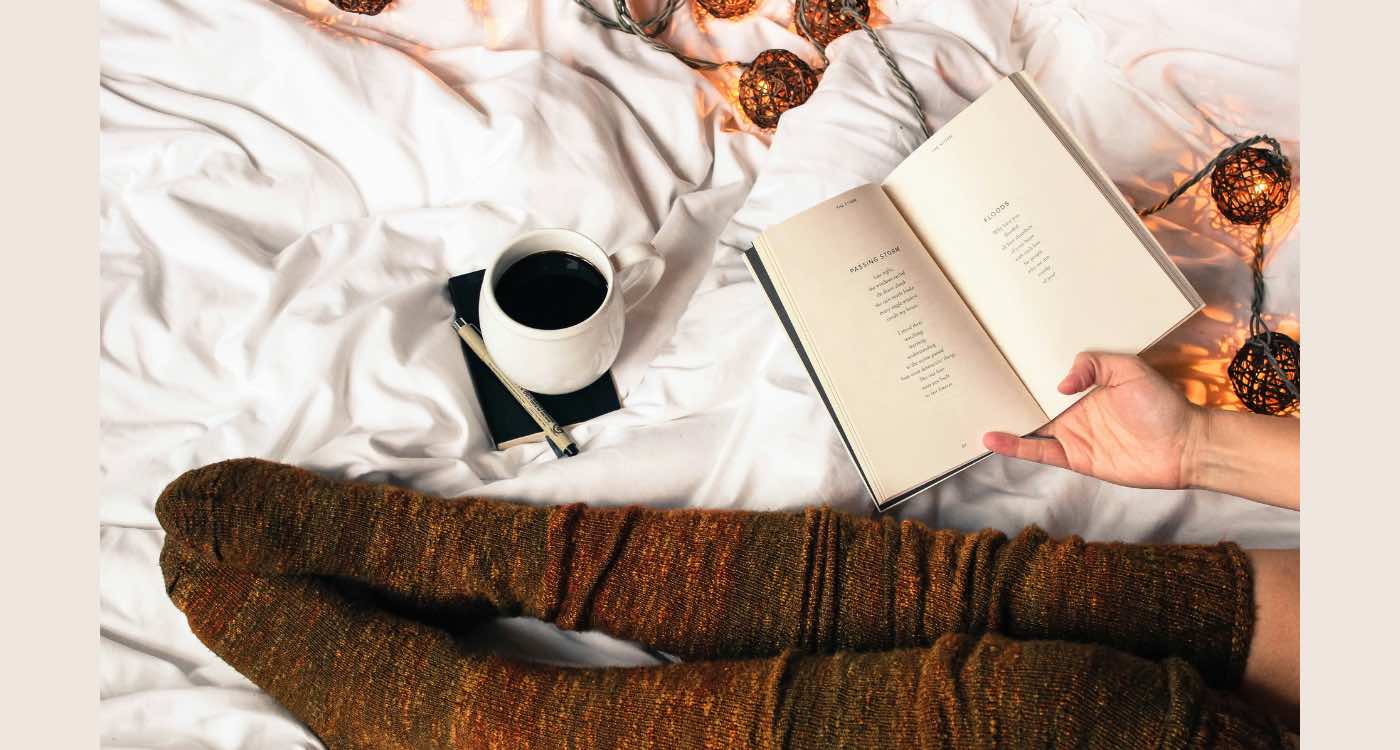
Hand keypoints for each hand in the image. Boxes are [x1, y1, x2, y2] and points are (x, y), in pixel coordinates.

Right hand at [983, 352, 1205, 489]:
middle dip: (1007, 394)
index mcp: (1086, 387)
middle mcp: (1074, 410)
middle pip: (1032, 402)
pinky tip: (993, 440)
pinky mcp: (1075, 458)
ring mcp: (1072, 435)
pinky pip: (1039, 451)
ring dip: (1004, 420)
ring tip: (974, 411)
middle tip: (975, 383)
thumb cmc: (1163, 405)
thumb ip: (1094, 365)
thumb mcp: (1130, 369)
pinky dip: (1015, 447)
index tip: (1000, 360)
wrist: (1185, 446)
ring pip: (1030, 427)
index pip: (1047, 378)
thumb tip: (1060, 384)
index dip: (1025, 372)